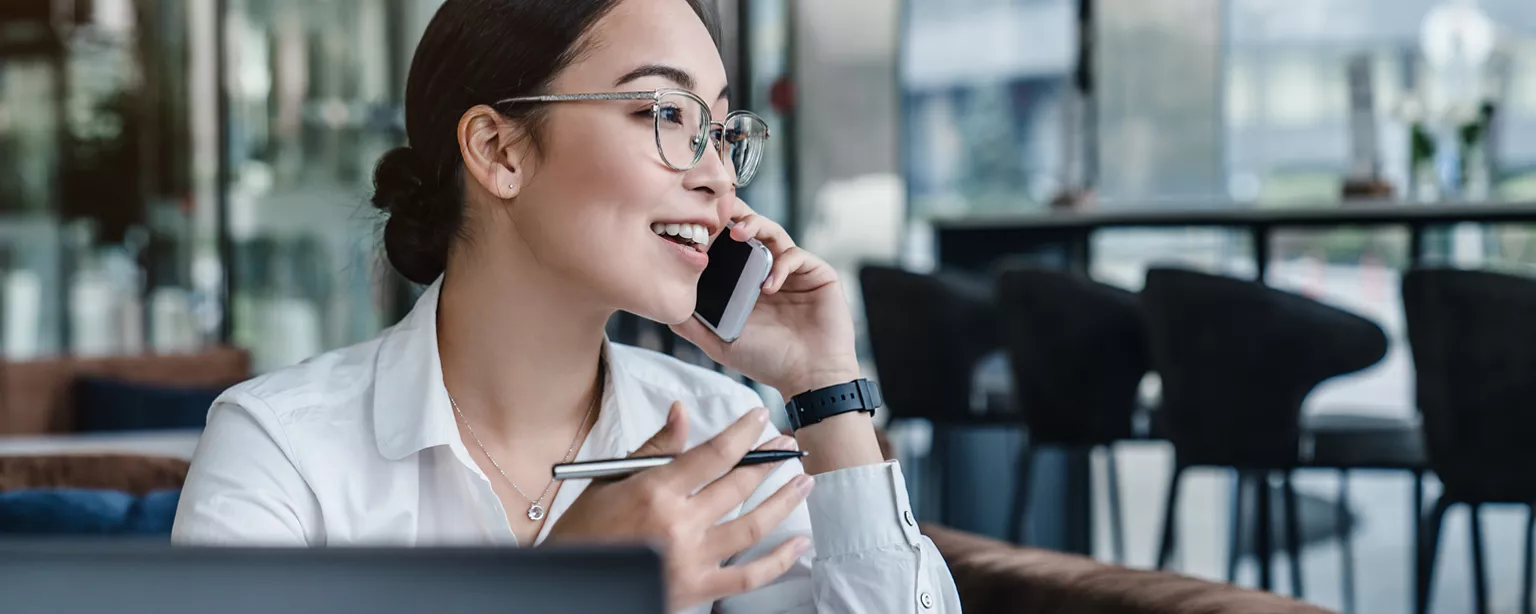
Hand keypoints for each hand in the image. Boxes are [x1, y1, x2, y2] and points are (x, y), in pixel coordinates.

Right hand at [545, 402, 813, 611]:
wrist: (570, 584)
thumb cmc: (585, 531)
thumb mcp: (610, 481)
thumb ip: (655, 449)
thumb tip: (682, 412)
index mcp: (655, 492)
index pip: (713, 454)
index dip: (742, 433)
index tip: (759, 417)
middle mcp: (678, 524)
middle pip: (738, 486)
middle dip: (768, 462)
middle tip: (786, 445)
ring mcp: (691, 559)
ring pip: (752, 526)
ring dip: (784, 501)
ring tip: (804, 481)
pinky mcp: (697, 589)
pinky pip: (749, 576)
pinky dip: (779, 561)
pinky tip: (799, 542)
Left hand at [671, 198, 860, 397]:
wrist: (809, 379)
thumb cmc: (768, 362)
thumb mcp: (721, 343)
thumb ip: (693, 326)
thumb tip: (664, 307)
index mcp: (748, 281)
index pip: (730, 246)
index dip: (716, 230)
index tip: (696, 223)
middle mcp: (770, 271)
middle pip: (753, 230)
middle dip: (735, 216)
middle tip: (719, 212)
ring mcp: (795, 272)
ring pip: (775, 233)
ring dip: (756, 226)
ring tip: (739, 234)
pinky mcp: (818, 274)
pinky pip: (797, 256)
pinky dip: (780, 264)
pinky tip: (769, 285)